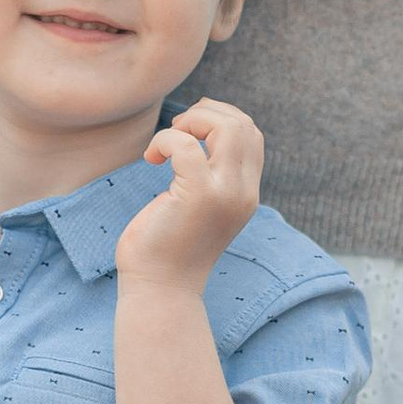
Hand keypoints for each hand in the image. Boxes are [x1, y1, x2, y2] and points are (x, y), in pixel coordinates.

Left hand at [115, 97, 263, 297]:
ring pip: (227, 127)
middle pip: (243, 124)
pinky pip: (186, 145)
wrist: (161, 290)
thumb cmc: (168, 248)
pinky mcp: (198, 196)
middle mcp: (243, 192)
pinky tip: (151, 159)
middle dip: (206, 113)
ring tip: (167, 143)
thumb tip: (194, 133)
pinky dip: (165, 140)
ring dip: (192, 121)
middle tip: (176, 132)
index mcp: (246, 193)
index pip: (252, 135)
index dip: (220, 118)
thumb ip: (209, 176)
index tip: (188, 130)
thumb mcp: (199, 207)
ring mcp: (224, 194)